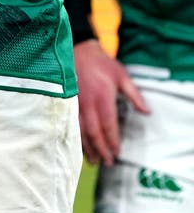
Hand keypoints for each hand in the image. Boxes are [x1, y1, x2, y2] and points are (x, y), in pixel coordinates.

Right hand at [74, 39, 149, 165]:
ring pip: (80, 131)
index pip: (108, 125)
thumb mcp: (122, 75)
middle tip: (107, 163)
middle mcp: (88, 103)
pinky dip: (76, 138)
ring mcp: (75, 103)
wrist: (78, 50)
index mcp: (103, 96)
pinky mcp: (66, 102)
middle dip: (101, 150)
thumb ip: (134, 95)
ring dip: (87, 148)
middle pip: (94, 132)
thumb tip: (147, 112)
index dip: (113, 141)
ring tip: (94, 161)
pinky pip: (70, 124)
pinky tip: (79, 146)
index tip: (117, 153)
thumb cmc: (102, 63)